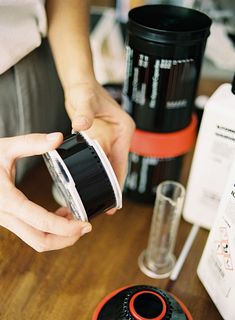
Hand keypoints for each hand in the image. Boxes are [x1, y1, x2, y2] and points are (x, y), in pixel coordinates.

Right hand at [0, 133, 91, 251]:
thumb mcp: (5, 147)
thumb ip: (32, 143)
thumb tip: (58, 138)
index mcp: (7, 200)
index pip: (42, 223)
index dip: (67, 228)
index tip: (86, 224)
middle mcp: (5, 215)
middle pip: (41, 241)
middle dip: (67, 239)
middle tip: (85, 226)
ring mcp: (5, 220)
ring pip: (35, 240)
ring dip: (59, 235)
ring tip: (75, 219)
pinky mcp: (8, 218)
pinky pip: (30, 232)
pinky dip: (49, 229)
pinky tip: (60, 214)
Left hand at [64, 79, 134, 189]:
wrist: (79, 84)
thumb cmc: (85, 89)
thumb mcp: (85, 100)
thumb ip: (84, 113)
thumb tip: (82, 126)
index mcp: (123, 129)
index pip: (122, 160)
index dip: (119, 180)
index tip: (116, 199)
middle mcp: (119, 136)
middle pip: (118, 166)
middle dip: (113, 185)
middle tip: (107, 206)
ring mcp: (111, 139)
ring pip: (109, 165)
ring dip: (104, 180)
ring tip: (98, 198)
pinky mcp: (101, 140)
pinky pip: (100, 159)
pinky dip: (95, 171)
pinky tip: (89, 181)